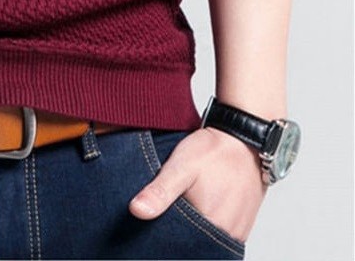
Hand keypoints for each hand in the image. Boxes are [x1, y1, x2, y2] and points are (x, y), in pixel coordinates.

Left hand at [128, 126, 267, 244]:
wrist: (244, 139)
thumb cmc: (214, 151)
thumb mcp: (182, 166)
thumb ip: (160, 191)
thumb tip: (137, 211)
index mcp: (210, 224)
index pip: (178, 244)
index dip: (162, 236)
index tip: (155, 221)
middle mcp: (225, 234)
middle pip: (192, 243)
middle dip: (177, 232)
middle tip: (169, 210)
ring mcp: (235, 232)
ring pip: (206, 240)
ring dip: (192, 229)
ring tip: (183, 207)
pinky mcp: (240, 226)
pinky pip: (218, 234)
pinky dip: (206, 225)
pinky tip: (198, 208)